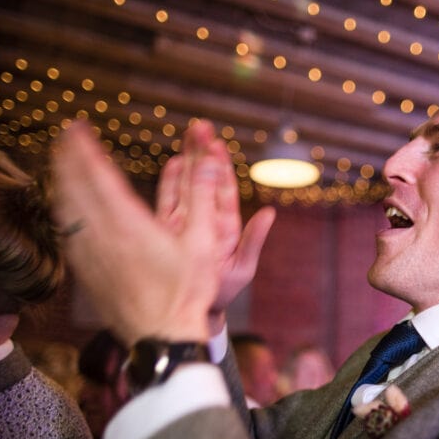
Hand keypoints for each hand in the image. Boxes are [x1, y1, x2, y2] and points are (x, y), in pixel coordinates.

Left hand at [51, 119, 271, 344]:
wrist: (163, 338)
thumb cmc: (187, 293)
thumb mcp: (205, 242)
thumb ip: (203, 195)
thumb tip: (209, 156)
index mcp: (129, 226)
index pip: (98, 177)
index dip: (84, 149)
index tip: (76, 128)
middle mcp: (102, 239)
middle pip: (73, 190)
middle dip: (66, 159)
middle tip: (63, 137)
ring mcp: (90, 259)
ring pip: (65, 212)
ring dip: (61, 184)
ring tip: (59, 164)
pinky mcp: (87, 276)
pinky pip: (67, 236)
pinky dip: (63, 213)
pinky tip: (64, 210)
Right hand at [155, 125, 274, 331]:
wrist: (195, 312)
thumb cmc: (222, 292)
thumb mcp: (242, 268)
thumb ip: (253, 240)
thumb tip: (270, 213)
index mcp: (225, 225)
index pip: (224, 189)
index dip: (221, 165)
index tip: (218, 143)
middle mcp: (205, 219)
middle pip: (204, 179)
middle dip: (202, 152)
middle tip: (199, 125)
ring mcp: (186, 223)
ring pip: (186, 185)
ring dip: (188, 160)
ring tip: (187, 136)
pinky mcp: (167, 232)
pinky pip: (167, 203)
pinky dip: (170, 183)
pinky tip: (174, 162)